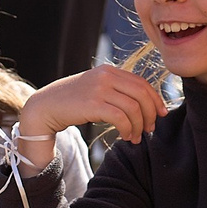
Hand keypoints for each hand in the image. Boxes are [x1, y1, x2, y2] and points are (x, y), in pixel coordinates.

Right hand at [16, 68, 166, 167]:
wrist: (45, 106)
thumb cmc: (72, 102)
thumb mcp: (95, 88)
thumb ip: (116, 90)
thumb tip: (143, 104)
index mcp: (109, 70)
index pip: (142, 83)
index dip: (155, 100)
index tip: (161, 114)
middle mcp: (106, 76)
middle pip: (141, 94)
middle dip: (150, 114)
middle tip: (150, 129)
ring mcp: (98, 89)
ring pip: (133, 108)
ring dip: (139, 126)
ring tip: (136, 137)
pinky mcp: (92, 104)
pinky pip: (120, 117)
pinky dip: (128, 129)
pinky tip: (125, 136)